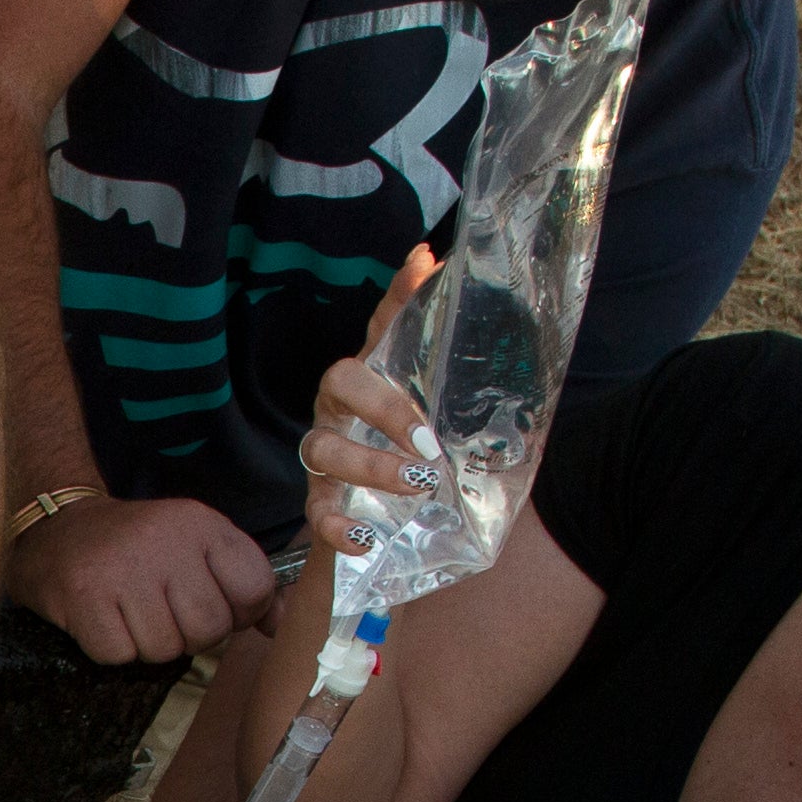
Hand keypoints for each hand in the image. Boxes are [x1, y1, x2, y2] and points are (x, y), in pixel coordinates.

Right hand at [8, 491, 280, 664]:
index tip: (212, 605)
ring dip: (148, 644)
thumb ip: (243, 584)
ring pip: (165, 649)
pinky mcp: (84, 597)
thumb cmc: (137, 549)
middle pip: (209, 629)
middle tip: (163, 614)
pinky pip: (120, 654)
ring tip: (131, 614)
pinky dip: (112, 647)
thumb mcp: (195, 547)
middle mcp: (166, 541)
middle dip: (189, 636)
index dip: (238, 613)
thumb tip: (284, 625)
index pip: (254, 589)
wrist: (56, 530)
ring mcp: (123, 569)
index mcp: (201, 525)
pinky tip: (104, 619)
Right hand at [294, 248, 450, 560]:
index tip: (426, 263)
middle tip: (429, 440)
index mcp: (373, 377)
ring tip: (418, 483)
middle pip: (340, 381)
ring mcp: (324, 452)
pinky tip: (364, 539)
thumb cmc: (411, 455)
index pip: (382, 326)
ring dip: (371, 465)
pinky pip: (316, 511)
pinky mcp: (319, 501)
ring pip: (324, 448)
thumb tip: (485, 311)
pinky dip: (337, 527)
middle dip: (383, 407)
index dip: (400, 296)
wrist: (377, 524)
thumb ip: (459, 377)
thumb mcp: (442, 414)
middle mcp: (340, 407)